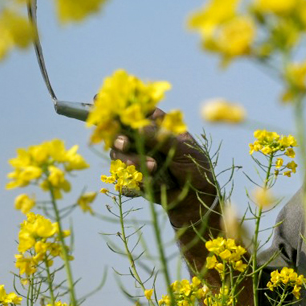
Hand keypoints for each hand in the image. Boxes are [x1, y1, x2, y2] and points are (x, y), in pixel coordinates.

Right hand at [108, 108, 218, 227]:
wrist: (196, 196)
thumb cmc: (195, 166)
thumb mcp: (183, 148)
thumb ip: (160, 137)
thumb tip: (137, 128)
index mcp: (157, 125)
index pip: (135, 112)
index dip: (120, 109)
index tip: (109, 110)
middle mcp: (143, 139)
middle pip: (118, 133)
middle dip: (118, 138)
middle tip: (124, 144)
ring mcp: (136, 157)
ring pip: (117, 155)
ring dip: (131, 161)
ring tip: (153, 167)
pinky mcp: (133, 176)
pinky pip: (123, 177)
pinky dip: (136, 180)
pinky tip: (151, 183)